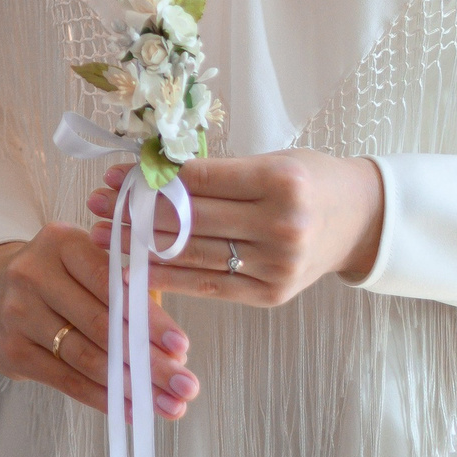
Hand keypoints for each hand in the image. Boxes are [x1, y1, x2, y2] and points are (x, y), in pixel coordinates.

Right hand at [0, 231, 197, 419]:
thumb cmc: (53, 278)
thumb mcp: (81, 262)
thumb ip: (123, 289)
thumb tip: (172, 346)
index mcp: (60, 242)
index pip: (111, 284)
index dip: (149, 319)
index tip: (182, 347)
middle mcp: (33, 273)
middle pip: (101, 325)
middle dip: (149, 361)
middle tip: (185, 385)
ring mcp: (18, 313)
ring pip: (86, 358)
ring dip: (132, 386)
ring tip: (167, 404)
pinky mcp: (11, 349)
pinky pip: (66, 380)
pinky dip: (103, 398)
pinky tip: (131, 409)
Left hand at [89, 150, 384, 305]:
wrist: (360, 221)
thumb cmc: (309, 180)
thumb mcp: (271, 161)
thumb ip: (217, 172)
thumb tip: (147, 172)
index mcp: (282, 181)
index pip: (201, 178)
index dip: (152, 178)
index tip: (114, 175)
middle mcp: (283, 225)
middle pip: (193, 218)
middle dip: (137, 211)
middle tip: (96, 204)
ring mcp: (279, 265)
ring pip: (195, 254)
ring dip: (142, 245)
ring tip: (104, 234)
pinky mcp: (271, 295)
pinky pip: (209, 286)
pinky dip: (169, 278)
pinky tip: (134, 268)